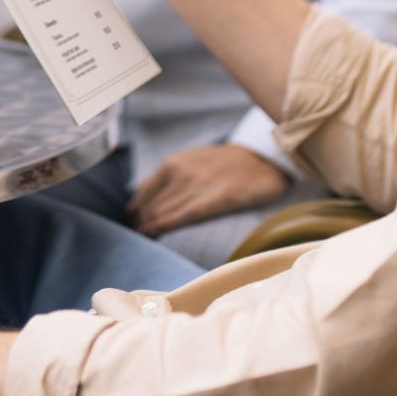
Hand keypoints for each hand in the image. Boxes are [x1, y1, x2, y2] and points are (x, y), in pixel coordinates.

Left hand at [128, 144, 290, 236]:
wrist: (263, 158)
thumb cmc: (226, 163)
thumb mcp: (192, 160)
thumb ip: (169, 175)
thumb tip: (141, 193)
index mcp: (175, 163)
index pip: (145, 190)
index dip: (137, 208)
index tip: (133, 221)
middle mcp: (183, 171)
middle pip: (153, 203)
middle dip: (142, 220)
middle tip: (137, 235)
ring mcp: (200, 184)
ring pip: (166, 209)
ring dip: (150, 225)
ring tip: (143, 238)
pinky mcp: (219, 197)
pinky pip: (188, 213)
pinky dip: (168, 223)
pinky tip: (155, 231)